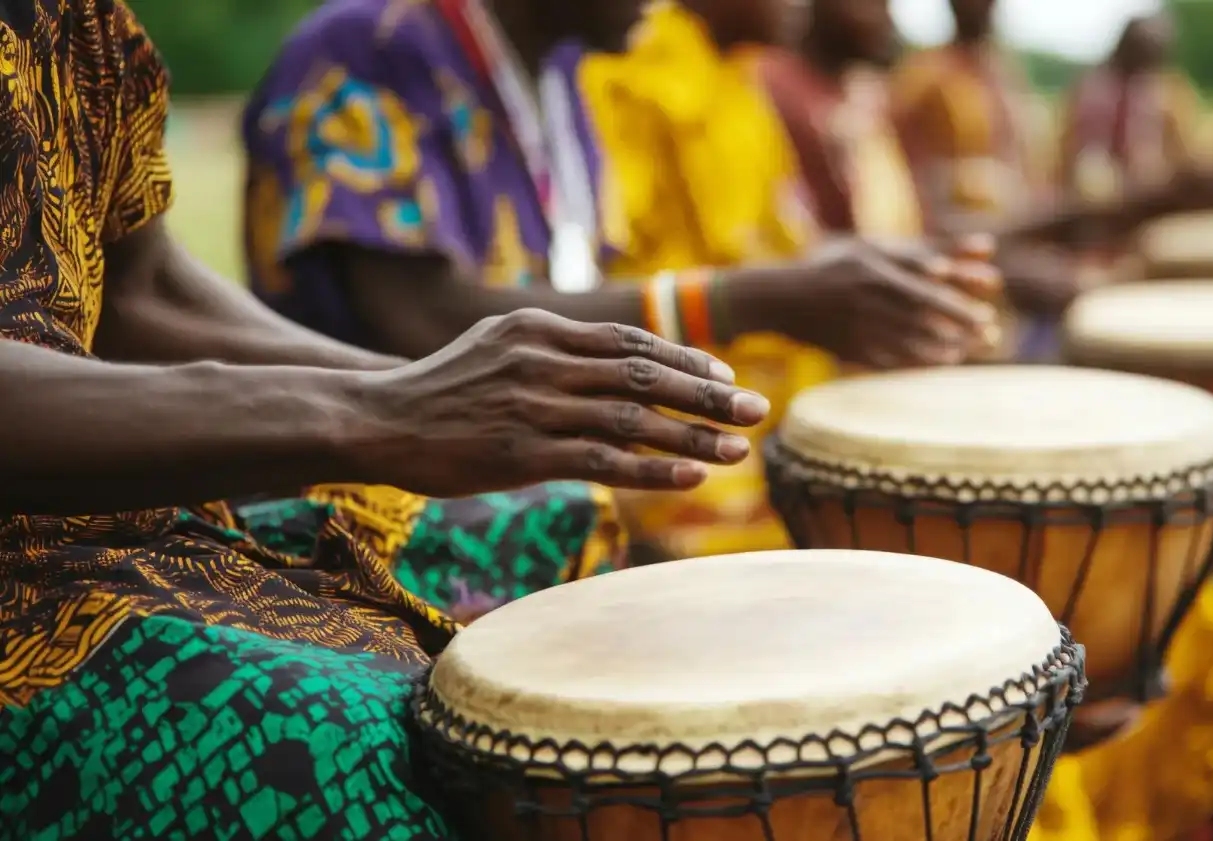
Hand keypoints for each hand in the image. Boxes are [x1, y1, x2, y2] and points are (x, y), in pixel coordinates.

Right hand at [356, 309, 770, 497]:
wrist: (373, 421)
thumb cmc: (439, 390)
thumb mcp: (496, 346)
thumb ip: (552, 348)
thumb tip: (609, 363)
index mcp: (538, 328)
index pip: (629, 340)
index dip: (683, 358)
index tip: (723, 375)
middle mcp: (542, 361)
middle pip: (644, 376)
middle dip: (707, 393)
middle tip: (758, 406)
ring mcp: (533, 407)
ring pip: (632, 419)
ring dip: (693, 434)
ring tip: (739, 448)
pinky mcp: (522, 455)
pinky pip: (603, 462)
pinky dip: (652, 468)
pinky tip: (691, 475)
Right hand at [744, 238, 999, 367]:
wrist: (782, 298)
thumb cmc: (837, 265)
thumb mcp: (875, 249)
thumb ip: (923, 251)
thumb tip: (976, 253)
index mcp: (875, 271)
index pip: (928, 292)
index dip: (960, 306)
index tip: (988, 314)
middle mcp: (867, 300)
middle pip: (925, 320)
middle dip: (960, 330)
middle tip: (991, 337)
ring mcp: (857, 327)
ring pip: (909, 344)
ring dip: (944, 349)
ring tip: (967, 350)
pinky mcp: (849, 350)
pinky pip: (891, 360)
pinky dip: (919, 362)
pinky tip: (942, 360)